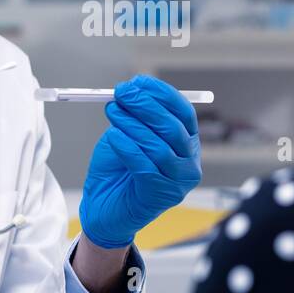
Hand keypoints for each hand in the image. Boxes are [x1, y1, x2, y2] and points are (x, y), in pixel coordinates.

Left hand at [79, 75, 201, 249]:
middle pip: (172, 127)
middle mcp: (189, 162)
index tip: (137, 82)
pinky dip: (128, 147)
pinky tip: (114, 136)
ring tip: (113, 111)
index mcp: (187, 144)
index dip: (161, 94)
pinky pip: (145, 166)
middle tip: (121, 93)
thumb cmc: (116, 171)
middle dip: (145, 105)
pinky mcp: (161, 196)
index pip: (183, 112)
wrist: (104, 210)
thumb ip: (134, 115)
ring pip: (159, 146)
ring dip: (133, 124)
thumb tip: (131, 87)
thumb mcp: (126, 134)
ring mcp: (178, 182)